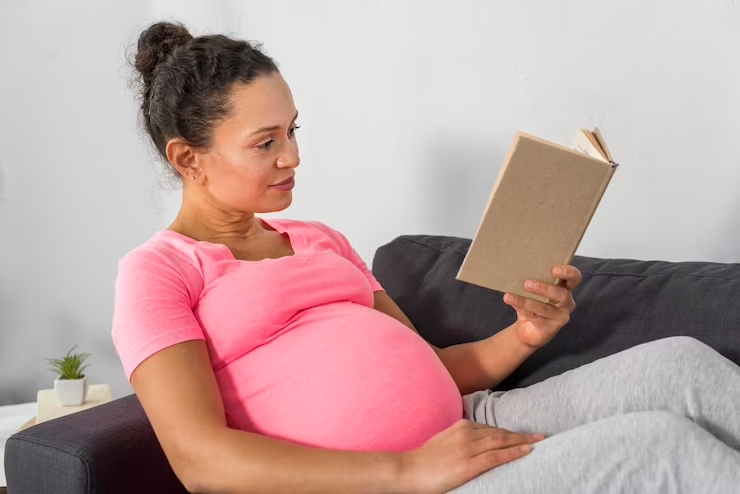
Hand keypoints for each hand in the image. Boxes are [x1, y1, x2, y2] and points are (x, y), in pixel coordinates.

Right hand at [399, 419, 543, 493]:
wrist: (408, 470)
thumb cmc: (424, 460)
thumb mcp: (443, 442)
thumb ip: (459, 439)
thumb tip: (475, 445)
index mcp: (461, 426)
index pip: (491, 428)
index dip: (509, 431)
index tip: (523, 433)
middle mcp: (466, 433)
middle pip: (500, 433)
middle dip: (522, 434)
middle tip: (541, 435)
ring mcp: (468, 448)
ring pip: (502, 442)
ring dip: (523, 441)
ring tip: (539, 442)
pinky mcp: (469, 464)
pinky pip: (497, 456)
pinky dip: (514, 452)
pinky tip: (527, 450)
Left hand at [504, 265, 580, 348]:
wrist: (528, 328)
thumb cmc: (533, 302)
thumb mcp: (533, 290)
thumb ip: (530, 280)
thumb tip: (515, 273)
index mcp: (565, 287)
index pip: (575, 278)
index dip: (568, 272)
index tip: (555, 269)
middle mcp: (566, 302)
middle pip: (562, 294)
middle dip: (545, 288)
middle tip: (527, 283)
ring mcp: (560, 316)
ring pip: (545, 308)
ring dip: (527, 302)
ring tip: (511, 297)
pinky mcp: (550, 328)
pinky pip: (536, 318)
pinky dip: (522, 310)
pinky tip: (512, 303)